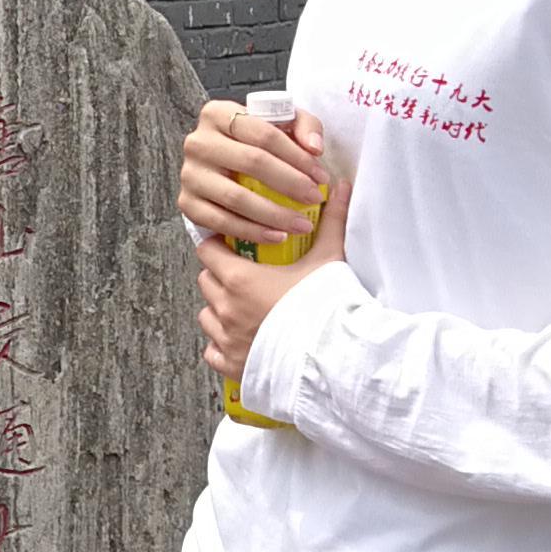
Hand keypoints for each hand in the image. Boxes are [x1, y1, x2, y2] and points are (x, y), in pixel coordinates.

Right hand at [179, 97, 327, 254]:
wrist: (222, 167)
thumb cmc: (256, 144)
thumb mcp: (282, 124)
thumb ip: (306, 126)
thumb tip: (314, 148)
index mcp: (218, 114)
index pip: (264, 134)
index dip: (297, 156)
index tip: (321, 176)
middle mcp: (198, 142)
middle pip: (251, 162)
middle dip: (290, 183)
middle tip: (314, 199)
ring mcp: (189, 174)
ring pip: (236, 197)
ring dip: (274, 214)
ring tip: (301, 224)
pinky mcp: (186, 203)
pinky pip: (221, 222)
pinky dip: (252, 232)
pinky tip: (276, 236)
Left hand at [197, 169, 352, 382]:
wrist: (333, 356)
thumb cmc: (327, 306)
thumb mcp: (329, 259)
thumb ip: (332, 221)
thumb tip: (344, 186)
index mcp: (239, 278)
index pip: (208, 251)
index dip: (219, 247)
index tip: (233, 248)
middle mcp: (225, 308)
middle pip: (206, 282)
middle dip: (221, 277)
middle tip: (246, 278)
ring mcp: (226, 339)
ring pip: (207, 316)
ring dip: (220, 310)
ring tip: (245, 310)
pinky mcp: (232, 365)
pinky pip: (213, 351)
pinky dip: (222, 346)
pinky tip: (241, 341)